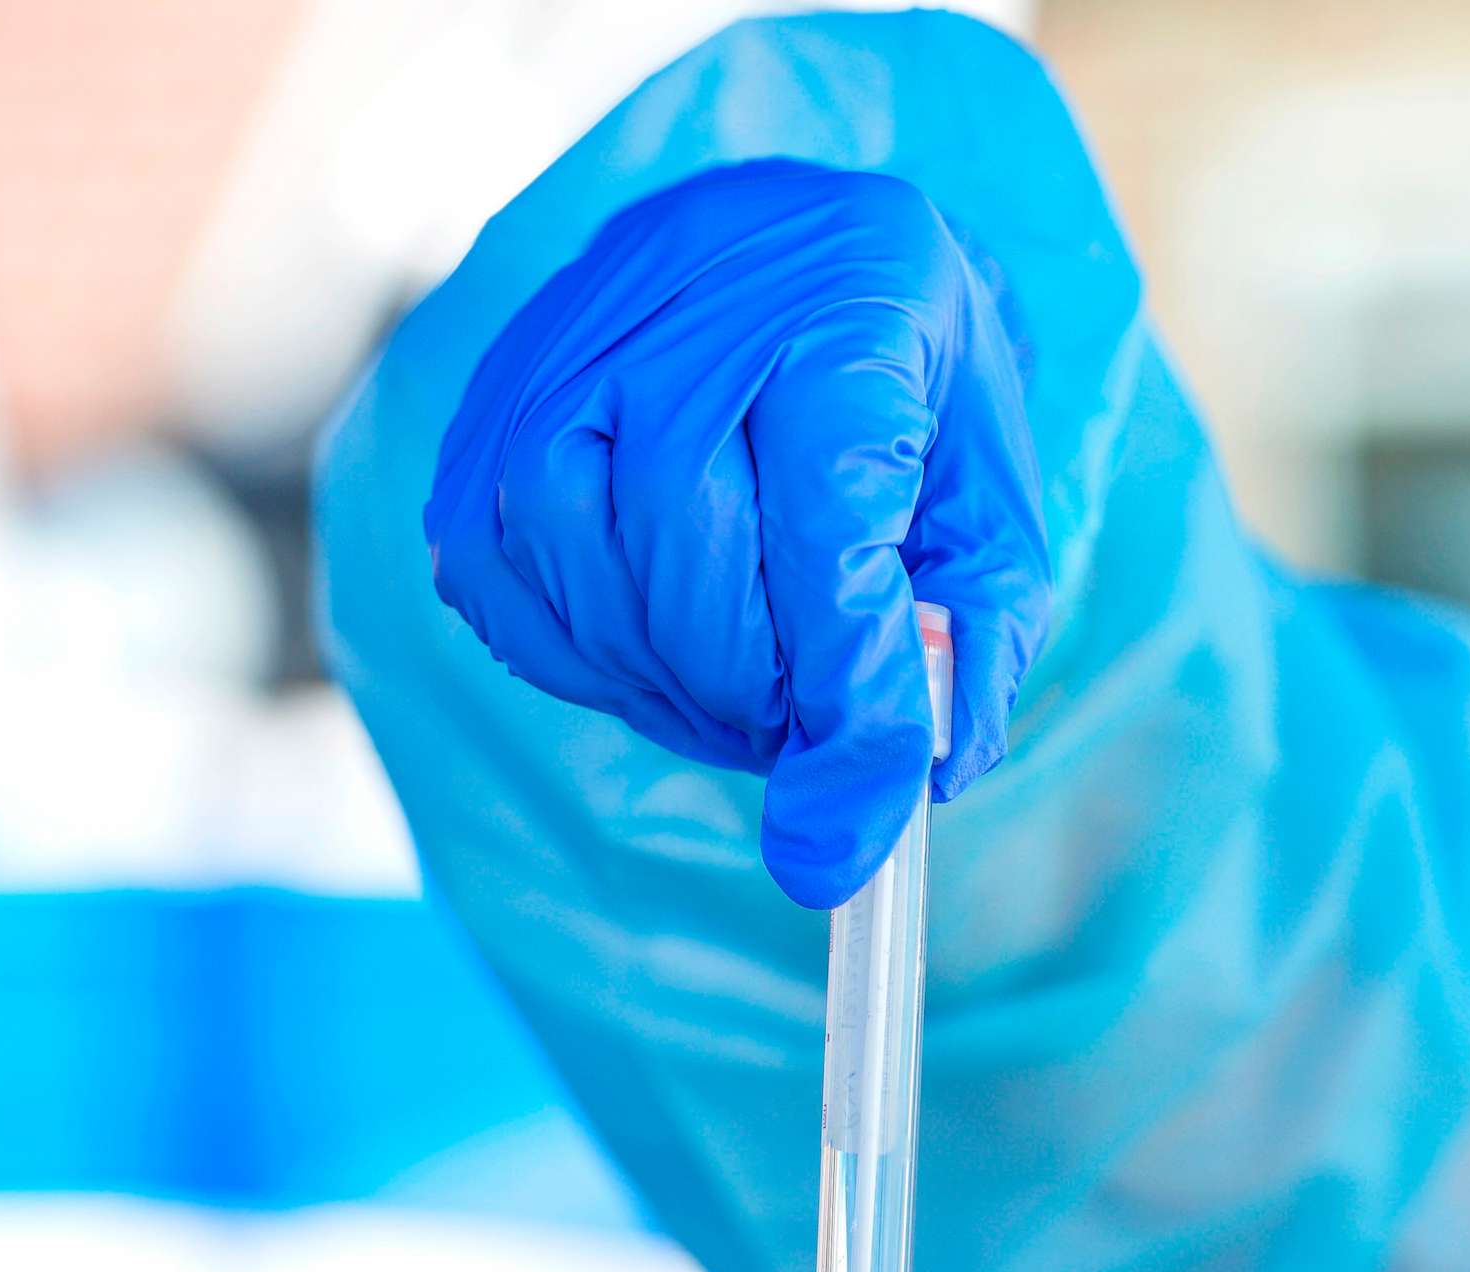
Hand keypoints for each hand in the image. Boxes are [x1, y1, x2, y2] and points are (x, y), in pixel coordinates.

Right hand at [421, 160, 1049, 908]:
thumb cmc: (900, 378)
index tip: (855, 822)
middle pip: (691, 568)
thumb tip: (919, 775)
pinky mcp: (479, 426)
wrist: (781, 250)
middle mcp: (678, 319)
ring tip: (745, 685)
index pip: (824, 537)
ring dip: (675, 686)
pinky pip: (507, 592)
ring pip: (588, 583)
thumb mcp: (990, 489)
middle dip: (756, 693)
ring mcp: (555, 366)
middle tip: (804, 725)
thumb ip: (975, 633)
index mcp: (839, 313)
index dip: (842, 696)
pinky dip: (588, 661)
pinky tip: (659, 649)